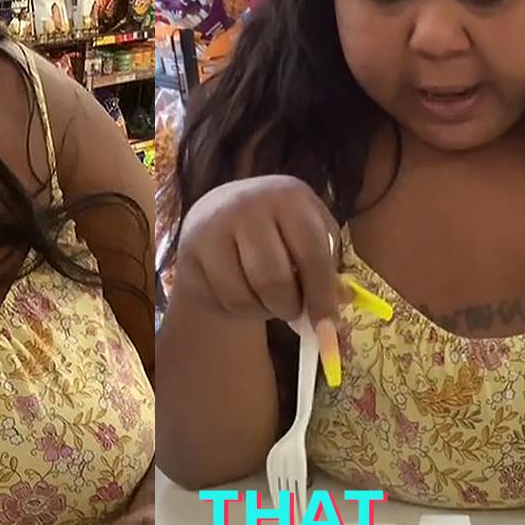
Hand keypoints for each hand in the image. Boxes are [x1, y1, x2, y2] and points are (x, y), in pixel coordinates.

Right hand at [171, 175, 341, 328]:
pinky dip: (235, 310)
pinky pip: (217, 300)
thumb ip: (326, 270)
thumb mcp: (310, 235)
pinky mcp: (188, 252)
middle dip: (288, 307)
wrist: (221, 210)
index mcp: (287, 196)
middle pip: (273, 280)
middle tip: (292, 312)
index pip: (311, 254)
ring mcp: (211, 228)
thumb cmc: (278, 227)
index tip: (327, 328)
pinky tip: (241, 293)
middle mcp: (246, 205)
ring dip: (260, 311)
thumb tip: (336, 314)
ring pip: (242, 296)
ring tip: (266, 299)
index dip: (321, 295)